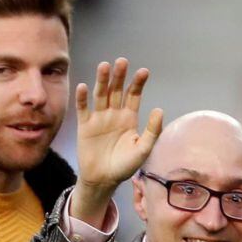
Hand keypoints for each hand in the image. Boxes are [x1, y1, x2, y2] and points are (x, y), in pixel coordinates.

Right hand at [75, 58, 163, 189]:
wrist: (103, 180)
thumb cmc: (124, 166)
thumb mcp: (143, 150)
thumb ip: (152, 131)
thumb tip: (159, 110)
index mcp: (129, 117)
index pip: (134, 95)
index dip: (138, 83)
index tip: (143, 71)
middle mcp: (114, 113)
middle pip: (116, 90)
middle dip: (119, 76)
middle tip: (122, 62)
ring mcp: (99, 118)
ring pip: (100, 95)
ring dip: (102, 81)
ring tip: (104, 66)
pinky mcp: (85, 126)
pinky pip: (83, 109)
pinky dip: (82, 98)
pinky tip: (83, 86)